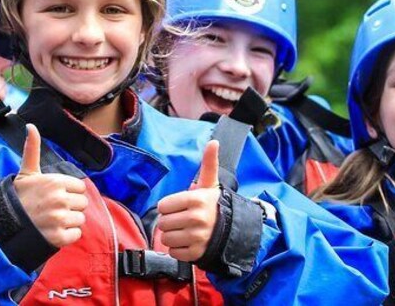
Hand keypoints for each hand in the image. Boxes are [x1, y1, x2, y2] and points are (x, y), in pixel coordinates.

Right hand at [13, 124, 87, 247]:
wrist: (3, 224)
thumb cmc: (18, 197)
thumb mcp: (26, 173)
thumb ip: (32, 149)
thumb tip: (30, 126)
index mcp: (55, 182)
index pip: (80, 187)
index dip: (70, 192)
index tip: (56, 195)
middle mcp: (60, 199)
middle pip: (83, 203)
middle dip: (71, 207)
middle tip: (53, 209)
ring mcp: (59, 219)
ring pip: (80, 219)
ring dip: (69, 221)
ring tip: (52, 220)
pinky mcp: (58, 237)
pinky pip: (76, 235)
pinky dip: (67, 235)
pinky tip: (53, 231)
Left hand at [157, 140, 221, 261]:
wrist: (232, 230)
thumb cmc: (214, 204)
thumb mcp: (210, 184)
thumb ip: (208, 163)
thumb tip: (214, 141)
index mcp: (196, 199)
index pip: (162, 206)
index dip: (169, 207)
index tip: (180, 207)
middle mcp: (197, 218)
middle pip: (162, 223)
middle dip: (169, 221)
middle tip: (182, 219)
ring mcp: (197, 237)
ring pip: (166, 239)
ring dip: (172, 236)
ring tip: (184, 231)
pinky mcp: (196, 253)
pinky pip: (174, 253)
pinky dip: (178, 250)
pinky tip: (188, 242)